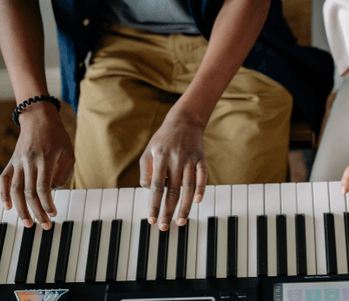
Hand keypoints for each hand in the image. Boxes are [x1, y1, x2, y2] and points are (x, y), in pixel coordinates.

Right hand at [0, 102, 74, 229]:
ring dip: (20, 209)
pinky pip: (3, 179)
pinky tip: (7, 207)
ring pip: (15, 190)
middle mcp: (29, 162)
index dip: (47, 204)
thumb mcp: (69, 152)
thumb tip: (53, 192)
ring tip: (27, 223)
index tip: (53, 214)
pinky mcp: (11, 161)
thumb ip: (63, 173)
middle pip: (29, 193)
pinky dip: (3, 194)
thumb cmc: (57, 136)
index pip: (44, 188)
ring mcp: (18, 162)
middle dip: (37, 212)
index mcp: (45, 159)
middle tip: (44, 225)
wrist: (38, 117)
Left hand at [140, 108, 207, 230]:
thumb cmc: (163, 139)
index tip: (152, 219)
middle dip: (168, 211)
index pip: (156, 186)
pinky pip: (203, 176)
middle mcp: (175, 159)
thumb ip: (146, 172)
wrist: (185, 120)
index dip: (154, 204)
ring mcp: (190, 159)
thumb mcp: (149, 151)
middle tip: (164, 227)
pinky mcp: (202, 159)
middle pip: (172, 191)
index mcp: (160, 158)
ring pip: (188, 188)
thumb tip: (148, 191)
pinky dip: (201, 189)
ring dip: (184, 207)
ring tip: (180, 221)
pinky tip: (197, 202)